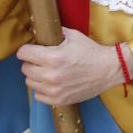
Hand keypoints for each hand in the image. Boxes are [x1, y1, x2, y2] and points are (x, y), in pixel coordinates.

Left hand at [17, 28, 132, 105]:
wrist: (109, 69)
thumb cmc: (91, 51)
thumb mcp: (74, 36)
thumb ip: (55, 33)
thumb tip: (43, 31)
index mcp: (52, 57)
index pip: (23, 53)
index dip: (27, 49)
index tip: (33, 50)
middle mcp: (50, 75)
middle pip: (25, 68)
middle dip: (32, 62)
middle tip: (42, 60)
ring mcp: (54, 90)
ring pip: (29, 82)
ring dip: (36, 76)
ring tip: (48, 72)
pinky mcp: (58, 100)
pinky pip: (38, 95)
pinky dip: (43, 89)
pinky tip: (52, 83)